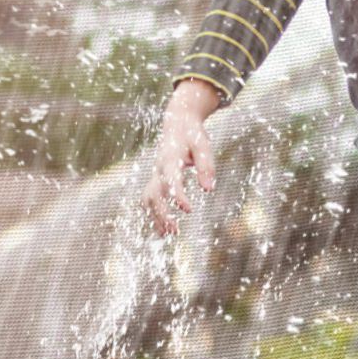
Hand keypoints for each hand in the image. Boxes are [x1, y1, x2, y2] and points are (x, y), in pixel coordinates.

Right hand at [142, 79, 221, 235]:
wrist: (178, 123)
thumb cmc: (193, 135)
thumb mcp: (204, 146)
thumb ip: (206, 167)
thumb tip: (208, 190)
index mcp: (170, 159)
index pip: (171, 180)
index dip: (178, 196)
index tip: (189, 210)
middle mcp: (159, 168)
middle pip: (154, 194)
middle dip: (162, 213)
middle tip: (175, 231)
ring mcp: (155, 174)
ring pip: (149, 199)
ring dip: (156, 217)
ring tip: (168, 235)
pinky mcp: (156, 179)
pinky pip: (149, 199)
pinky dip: (153, 214)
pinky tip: (162, 230)